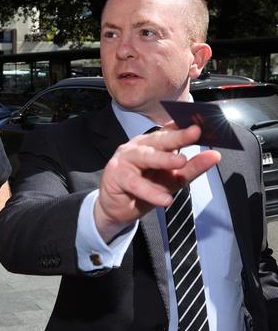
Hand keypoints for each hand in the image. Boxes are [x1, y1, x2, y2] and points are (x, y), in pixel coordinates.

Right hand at [94, 124, 220, 241]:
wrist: (116, 209)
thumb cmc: (144, 190)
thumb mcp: (173, 180)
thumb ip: (192, 168)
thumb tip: (215, 155)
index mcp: (152, 143)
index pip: (171, 130)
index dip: (186, 125)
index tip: (204, 121)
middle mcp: (138, 146)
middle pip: (159, 139)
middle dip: (178, 135)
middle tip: (196, 132)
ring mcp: (125, 158)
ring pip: (145, 156)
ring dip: (163, 159)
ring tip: (181, 162)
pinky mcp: (116, 175)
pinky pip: (135, 183)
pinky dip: (150, 191)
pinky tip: (164, 199)